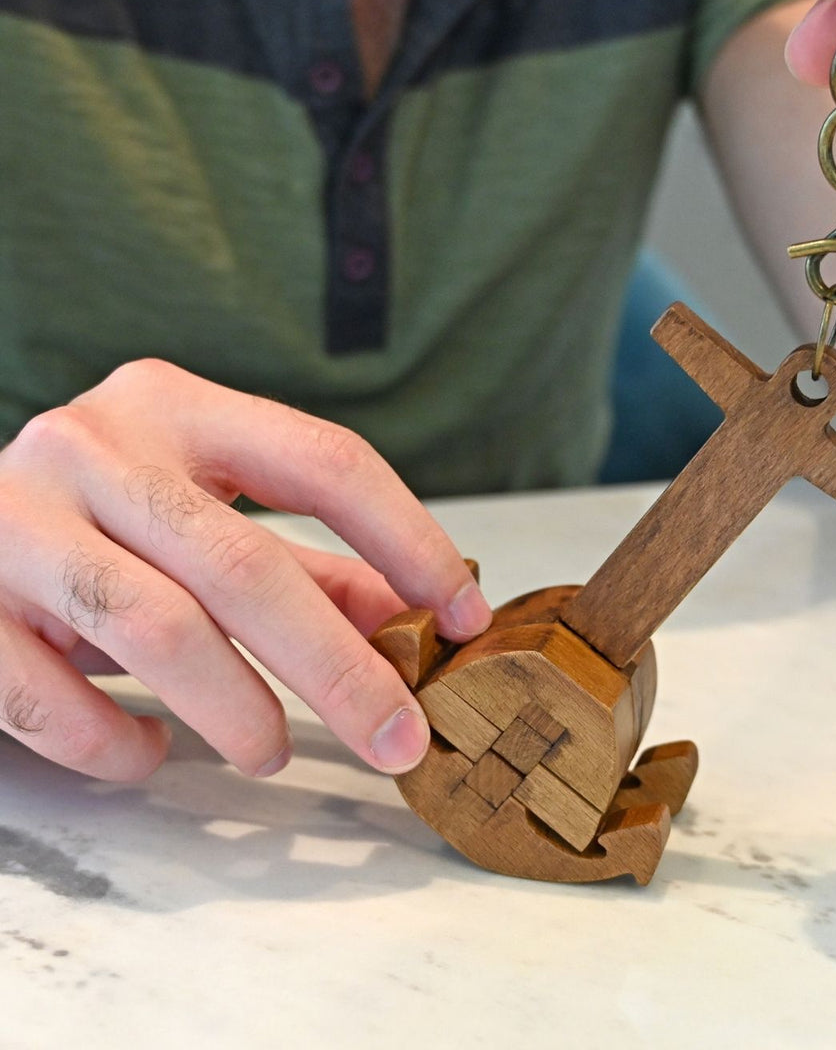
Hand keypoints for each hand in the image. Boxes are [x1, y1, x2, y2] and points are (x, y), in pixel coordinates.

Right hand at [0, 359, 490, 781]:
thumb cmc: (98, 518)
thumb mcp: (205, 514)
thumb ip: (307, 565)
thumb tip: (414, 620)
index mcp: (180, 408)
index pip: (326, 463)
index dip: (410, 542)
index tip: (463, 615)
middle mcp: (99, 447)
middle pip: (248, 565)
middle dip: (340, 668)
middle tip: (400, 736)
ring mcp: (18, 519)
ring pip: (157, 629)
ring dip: (237, 711)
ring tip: (272, 755)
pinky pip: (49, 698)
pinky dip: (115, 743)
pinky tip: (150, 751)